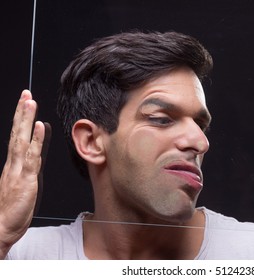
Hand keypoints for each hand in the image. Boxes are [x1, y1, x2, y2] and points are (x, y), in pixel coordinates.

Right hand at [0, 90, 49, 258]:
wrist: (1, 228)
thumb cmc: (13, 207)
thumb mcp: (26, 179)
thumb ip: (33, 159)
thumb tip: (39, 141)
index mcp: (13, 164)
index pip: (17, 136)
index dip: (21, 118)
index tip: (25, 101)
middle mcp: (13, 163)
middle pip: (17, 133)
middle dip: (22, 112)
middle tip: (26, 93)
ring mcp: (18, 170)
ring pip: (22, 140)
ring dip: (26, 120)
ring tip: (30, 102)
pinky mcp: (25, 179)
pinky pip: (31, 157)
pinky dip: (36, 141)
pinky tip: (40, 127)